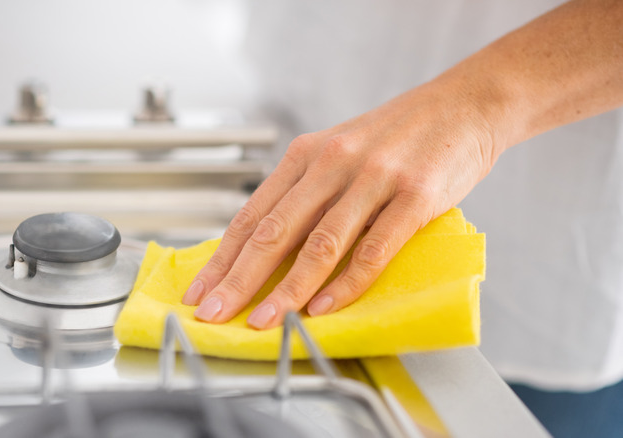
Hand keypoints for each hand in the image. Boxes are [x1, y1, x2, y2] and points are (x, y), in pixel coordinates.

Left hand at [182, 80, 499, 329]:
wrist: (464, 105)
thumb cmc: (398, 135)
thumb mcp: (340, 150)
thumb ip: (307, 192)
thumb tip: (268, 246)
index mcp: (306, 154)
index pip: (252, 215)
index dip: (222, 257)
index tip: (201, 290)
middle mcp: (332, 163)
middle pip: (274, 232)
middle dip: (239, 280)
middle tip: (214, 313)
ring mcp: (373, 179)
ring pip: (318, 245)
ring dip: (286, 290)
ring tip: (262, 321)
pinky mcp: (414, 197)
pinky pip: (372, 249)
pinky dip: (345, 284)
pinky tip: (322, 307)